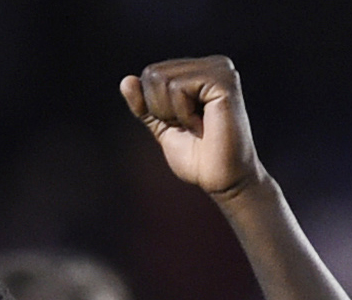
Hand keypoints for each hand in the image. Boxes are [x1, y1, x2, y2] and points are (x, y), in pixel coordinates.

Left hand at [121, 57, 265, 200]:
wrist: (223, 182)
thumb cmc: (199, 158)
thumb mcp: (163, 127)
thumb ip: (145, 105)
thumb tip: (126, 80)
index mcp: (201, 71)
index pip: (151, 74)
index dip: (156, 107)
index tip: (185, 126)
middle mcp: (214, 64)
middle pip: (153, 73)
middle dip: (162, 109)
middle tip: (191, 128)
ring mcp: (221, 70)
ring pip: (161, 79)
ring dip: (173, 113)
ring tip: (199, 127)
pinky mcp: (224, 82)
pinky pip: (178, 87)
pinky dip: (183, 114)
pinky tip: (204, 126)